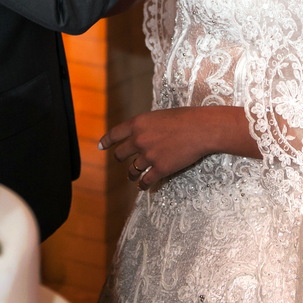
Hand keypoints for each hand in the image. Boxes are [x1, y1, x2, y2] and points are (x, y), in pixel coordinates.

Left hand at [98, 107, 212, 190]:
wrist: (201, 129)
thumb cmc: (184, 119)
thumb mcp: (158, 116)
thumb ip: (145, 126)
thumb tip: (139, 136)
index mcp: (137, 124)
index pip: (115, 134)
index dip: (106, 141)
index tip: (101, 147)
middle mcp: (139, 140)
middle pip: (120, 154)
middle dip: (120, 159)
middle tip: (122, 162)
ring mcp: (148, 155)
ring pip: (132, 170)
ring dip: (131, 174)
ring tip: (132, 177)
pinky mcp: (160, 169)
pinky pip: (146, 181)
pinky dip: (143, 185)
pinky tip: (143, 187)